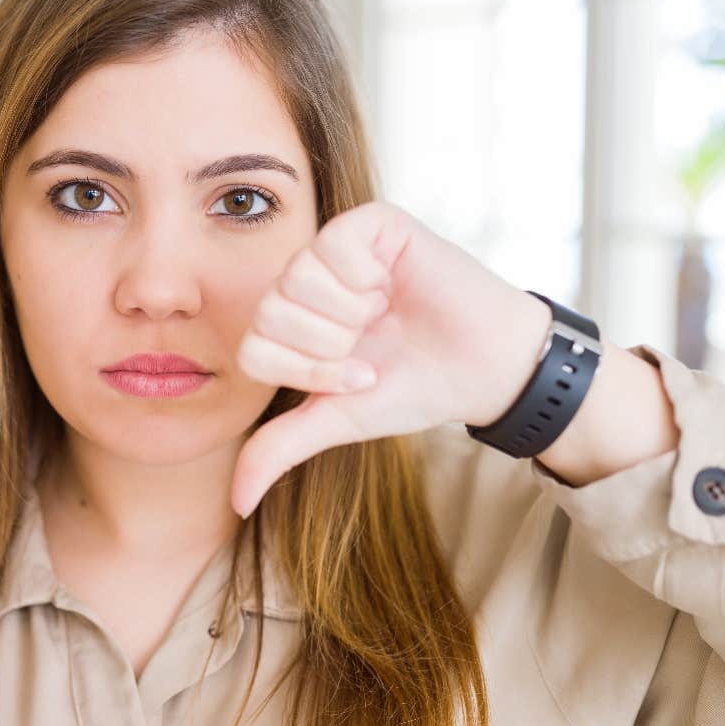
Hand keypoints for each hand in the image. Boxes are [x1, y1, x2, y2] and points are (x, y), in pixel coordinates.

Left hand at [230, 200, 552, 517]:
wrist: (486, 367)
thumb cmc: (414, 387)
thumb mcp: (339, 420)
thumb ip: (280, 448)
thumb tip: (238, 502)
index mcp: (290, 324)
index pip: (256, 349)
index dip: (308, 374)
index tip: (358, 377)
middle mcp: (305, 282)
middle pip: (270, 313)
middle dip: (330, 348)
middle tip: (374, 347)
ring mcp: (335, 249)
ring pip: (297, 278)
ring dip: (351, 314)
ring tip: (385, 314)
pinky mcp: (371, 222)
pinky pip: (334, 243)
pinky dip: (366, 277)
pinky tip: (392, 283)